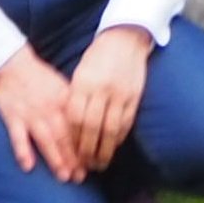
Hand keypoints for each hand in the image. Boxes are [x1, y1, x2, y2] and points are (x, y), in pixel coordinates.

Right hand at [0, 46, 83, 179]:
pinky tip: (28, 166)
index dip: (84, 146)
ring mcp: (30, 114)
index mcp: (64, 101)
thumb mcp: (62, 87)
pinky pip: (17, 136)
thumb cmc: (39, 78)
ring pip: (45, 139)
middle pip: (64, 136)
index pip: (77, 127)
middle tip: (81, 177)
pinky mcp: (12, 117)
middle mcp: (49, 109)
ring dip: (55, 158)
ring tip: (64, 176)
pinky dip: (23, 150)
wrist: (12, 64)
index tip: (91, 162)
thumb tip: (89, 124)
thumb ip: (73, 105)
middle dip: (74, 158)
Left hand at [65, 23, 151, 170]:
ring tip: (99, 164)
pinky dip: (119, 137)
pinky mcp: (134, 95)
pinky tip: (114, 146)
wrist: (126, 37)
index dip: (72, 139)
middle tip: (84, 166)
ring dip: (104, 150)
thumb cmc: (98, 56)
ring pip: (110, 129)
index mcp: (83, 82)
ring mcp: (119, 93)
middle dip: (86, 151)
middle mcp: (101, 89)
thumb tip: (69, 126)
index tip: (69, 153)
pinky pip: (126, 122)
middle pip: (91, 127)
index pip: (74, 118)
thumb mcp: (81, 72)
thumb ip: (75, 96)